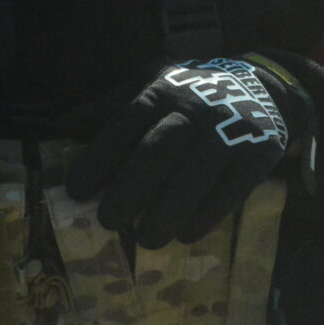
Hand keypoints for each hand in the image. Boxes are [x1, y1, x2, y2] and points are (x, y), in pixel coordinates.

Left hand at [66, 57, 305, 248]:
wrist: (265, 86)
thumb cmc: (193, 93)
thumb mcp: (151, 85)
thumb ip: (107, 107)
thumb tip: (58, 126)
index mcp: (161, 92)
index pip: (123, 127)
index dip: (98, 161)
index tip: (77, 193)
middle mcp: (194, 108)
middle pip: (157, 153)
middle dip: (129, 191)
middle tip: (109, 222)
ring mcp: (231, 130)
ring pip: (194, 175)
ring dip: (166, 212)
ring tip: (146, 239)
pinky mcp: (259, 152)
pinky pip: (231, 188)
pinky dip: (206, 215)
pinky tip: (186, 233)